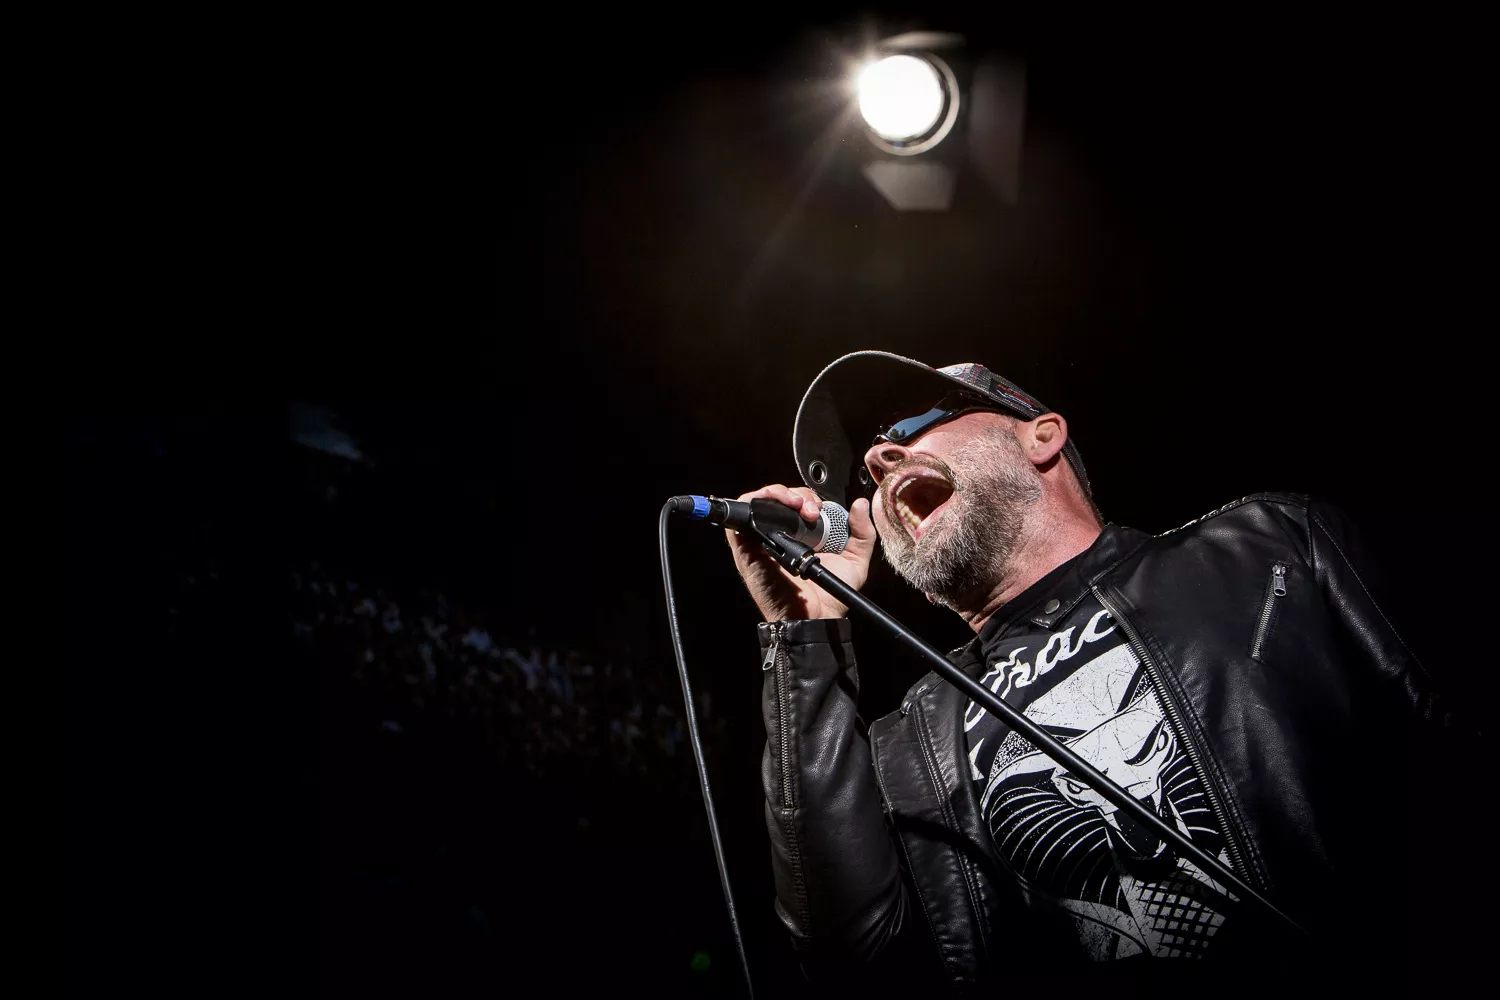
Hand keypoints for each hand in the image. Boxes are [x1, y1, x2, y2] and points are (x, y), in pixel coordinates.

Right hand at [725, 484, 876, 620]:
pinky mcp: (746, 549)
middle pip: (778, 499)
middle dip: (797, 495)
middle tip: (811, 509)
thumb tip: (860, 505)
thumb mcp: (855, 560)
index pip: (796, 502)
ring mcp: (761, 542)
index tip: (820, 508)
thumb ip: (863, 532)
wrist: (815, 617)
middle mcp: (779, 537)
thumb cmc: (830, 596)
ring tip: (796, 505)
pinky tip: (777, 506)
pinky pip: (739, 517)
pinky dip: (754, 502)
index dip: (807, 497)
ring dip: (777, 494)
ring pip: (758, 502)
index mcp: (800, 537)